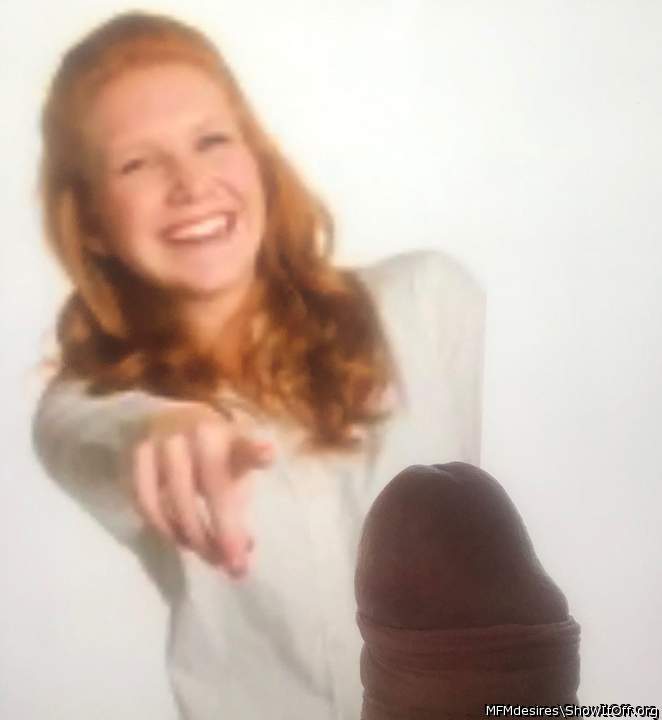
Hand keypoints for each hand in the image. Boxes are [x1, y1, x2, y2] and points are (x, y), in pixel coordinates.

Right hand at [127, 402, 273, 576]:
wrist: (177, 424)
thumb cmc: (217, 456)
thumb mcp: (238, 472)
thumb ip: (241, 508)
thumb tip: (243, 552)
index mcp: (231, 436)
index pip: (245, 446)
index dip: (256, 451)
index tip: (267, 454)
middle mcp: (199, 433)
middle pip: (210, 487)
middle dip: (222, 532)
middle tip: (232, 565)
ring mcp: (166, 441)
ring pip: (173, 497)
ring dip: (190, 535)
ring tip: (208, 555)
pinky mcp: (139, 453)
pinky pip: (145, 499)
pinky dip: (160, 525)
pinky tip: (178, 539)